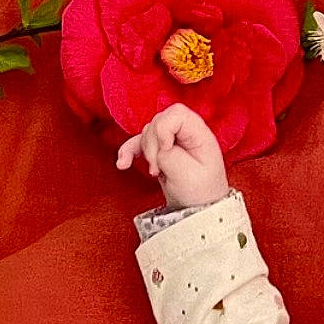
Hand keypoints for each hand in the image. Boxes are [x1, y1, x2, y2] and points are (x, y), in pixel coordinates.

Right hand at [115, 102, 229, 211]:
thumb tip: (157, 147)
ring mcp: (172, 141)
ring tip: (154, 173)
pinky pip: (139, 143)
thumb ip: (170, 154)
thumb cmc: (201, 194)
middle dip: (152, 144)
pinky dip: (129, 151)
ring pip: (148, 132)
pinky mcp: (160, 151)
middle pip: (158, 121)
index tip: (165, 150)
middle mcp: (186, 133)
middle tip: (157, 168)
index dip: (164, 128)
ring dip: (143, 151)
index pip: (176, 113)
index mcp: (199, 134)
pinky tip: (122, 163)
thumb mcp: (188, 174)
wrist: (199, 210)